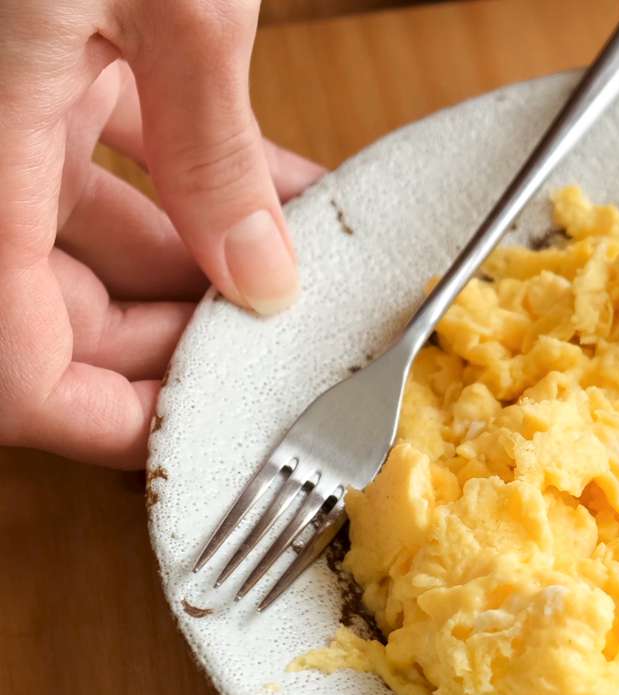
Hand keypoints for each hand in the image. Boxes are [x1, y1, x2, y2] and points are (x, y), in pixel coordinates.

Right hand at [0, 1, 323, 469]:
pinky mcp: (55, 61)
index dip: (104, 422)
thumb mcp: (172, 6)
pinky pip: (123, 157)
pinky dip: (202, 184)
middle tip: (284, 350)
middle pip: (62, 313)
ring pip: (96, 240)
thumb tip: (262, 275)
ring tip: (304, 275)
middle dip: (178, 344)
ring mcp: (18, 109)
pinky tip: (287, 195)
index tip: (205, 440)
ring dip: (205, 266)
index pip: (18, 364)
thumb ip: (213, 147)